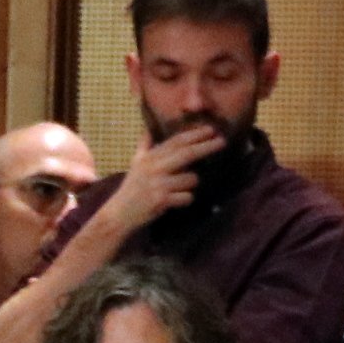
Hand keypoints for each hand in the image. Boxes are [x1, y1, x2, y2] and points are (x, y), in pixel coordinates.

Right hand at [95, 120, 225, 239]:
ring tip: (178, 189)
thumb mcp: (135, 163)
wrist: (120, 212)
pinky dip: (185, 199)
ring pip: (191, 179)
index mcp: (150, 157)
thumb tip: (147, 130)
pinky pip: (187, 197)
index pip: (176, 142)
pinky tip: (175, 201)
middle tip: (222, 141)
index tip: (211, 130)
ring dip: (191, 184)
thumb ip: (144, 146)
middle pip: (187, 154)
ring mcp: (158, 184)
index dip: (195, 134)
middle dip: (206, 147)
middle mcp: (155, 167)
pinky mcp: (161, 200)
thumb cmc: (131, 188)